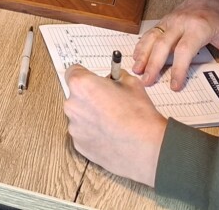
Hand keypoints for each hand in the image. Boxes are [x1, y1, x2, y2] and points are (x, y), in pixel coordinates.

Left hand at [64, 66, 166, 186]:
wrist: (145, 146)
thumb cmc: (138, 114)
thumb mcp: (130, 82)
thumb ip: (115, 77)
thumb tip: (113, 79)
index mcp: (81, 85)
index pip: (73, 72)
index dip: (86, 74)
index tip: (93, 79)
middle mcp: (72, 106)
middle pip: (76, 96)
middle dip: (89, 96)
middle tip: (108, 101)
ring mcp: (74, 128)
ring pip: (80, 116)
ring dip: (91, 116)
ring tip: (111, 121)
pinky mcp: (79, 145)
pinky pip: (83, 133)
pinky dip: (93, 132)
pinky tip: (109, 133)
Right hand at [132, 0, 218, 89]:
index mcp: (199, 27)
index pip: (184, 50)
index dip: (178, 69)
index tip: (175, 86)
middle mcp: (182, 22)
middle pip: (163, 44)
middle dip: (153, 64)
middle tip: (147, 82)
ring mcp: (171, 20)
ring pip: (153, 37)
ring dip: (143, 54)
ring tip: (137, 71)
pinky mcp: (165, 20)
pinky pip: (150, 32)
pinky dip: (142, 45)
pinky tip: (136, 57)